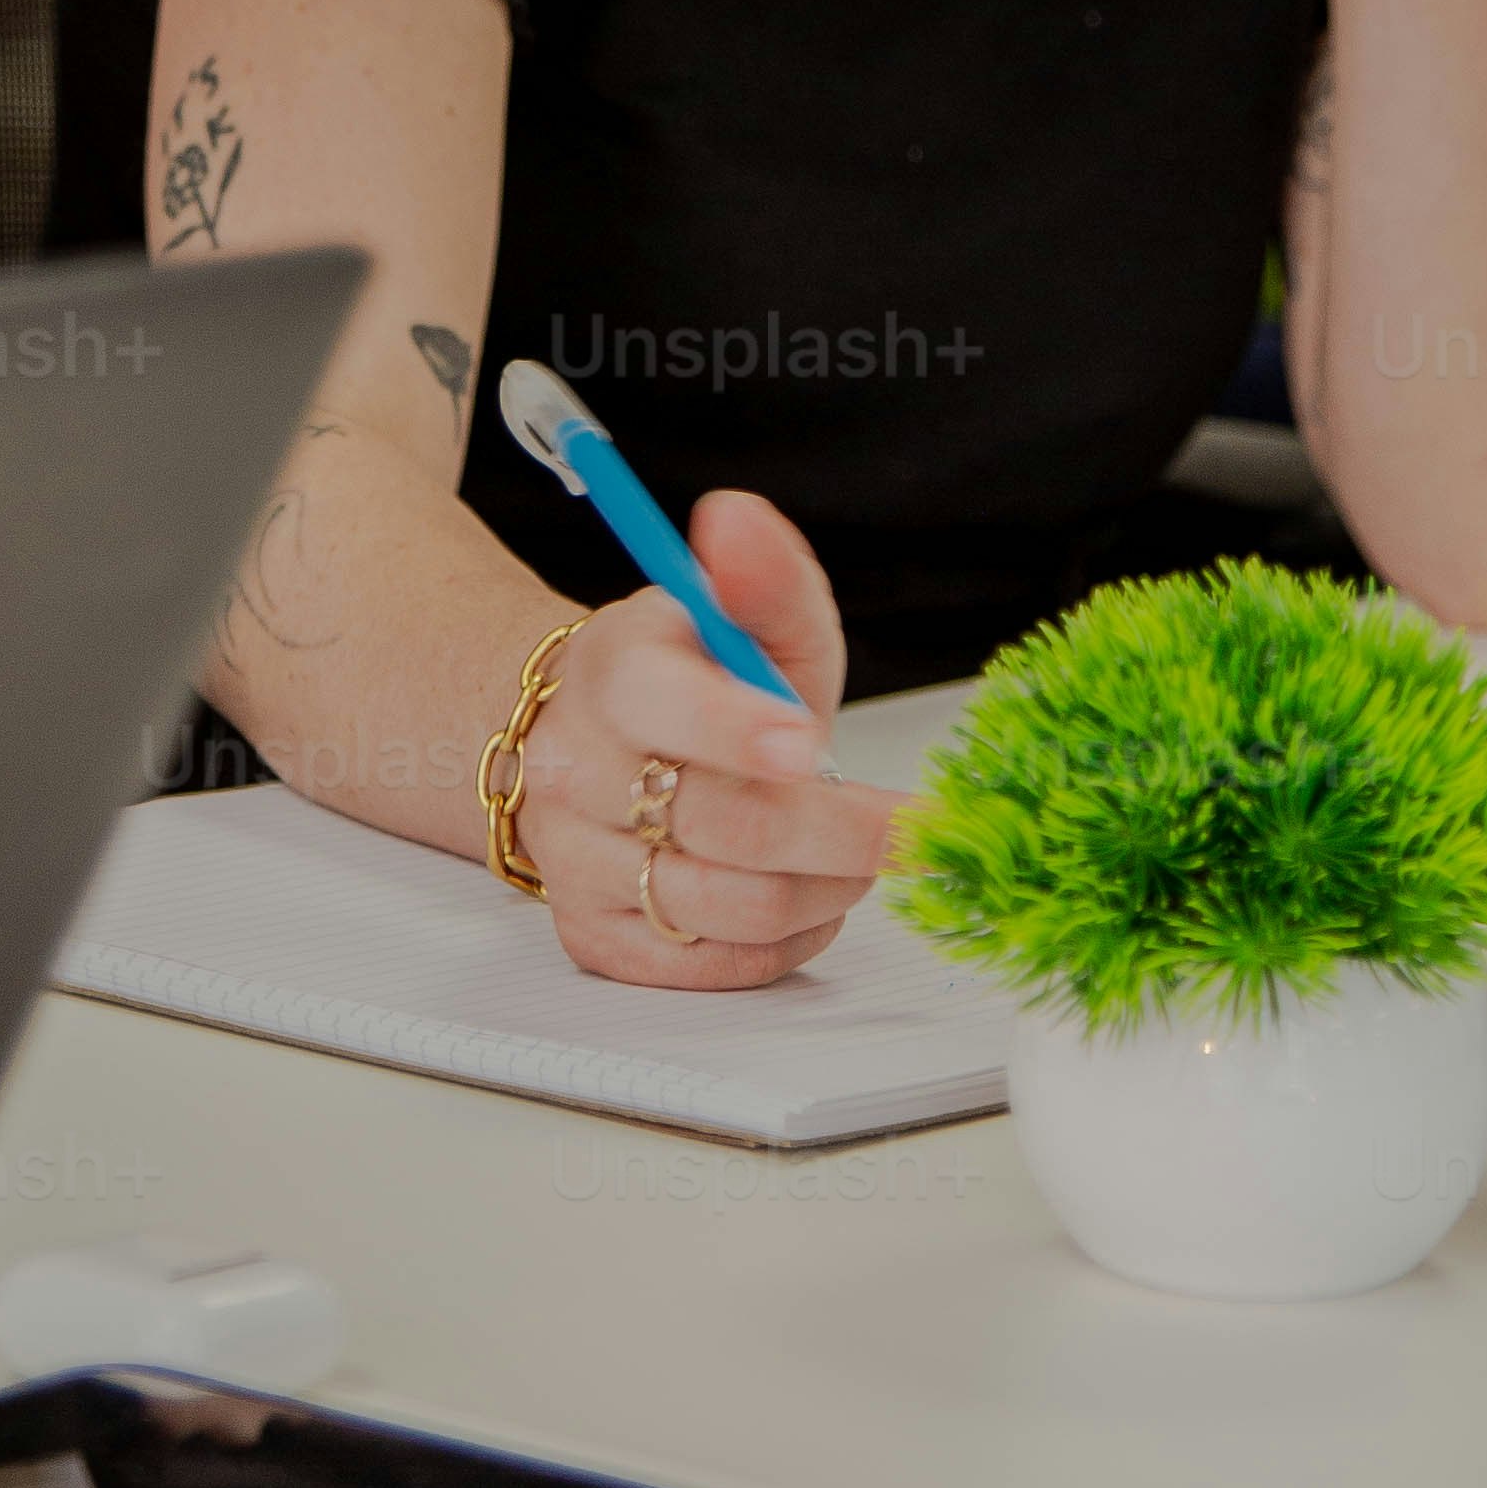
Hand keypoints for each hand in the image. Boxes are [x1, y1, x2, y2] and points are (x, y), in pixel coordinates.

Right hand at [515, 492, 897, 988]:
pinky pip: (710, 966)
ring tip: (858, 859)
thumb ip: (763, 575)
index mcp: (613, 673)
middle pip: (729, 826)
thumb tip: (735, 521)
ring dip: (826, 888)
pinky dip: (784, 942)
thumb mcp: (740, 613)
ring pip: (731, 906)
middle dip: (844, 833)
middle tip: (909, 829)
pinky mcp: (596, 935)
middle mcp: (577, 772)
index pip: (666, 705)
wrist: (598, 738)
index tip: (809, 742)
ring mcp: (578, 861)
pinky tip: (807, 900)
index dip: (740, 729)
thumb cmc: (691, 677)